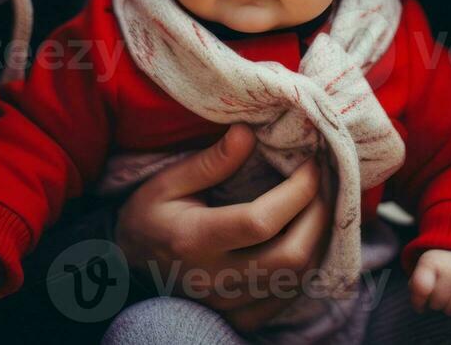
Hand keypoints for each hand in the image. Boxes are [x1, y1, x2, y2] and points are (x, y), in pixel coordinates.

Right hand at [114, 123, 333, 332]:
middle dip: (319, 216)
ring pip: (296, 280)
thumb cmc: (149, 217)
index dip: (297, 192)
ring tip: (318, 204)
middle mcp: (215, 279)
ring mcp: (229, 304)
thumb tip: (248, 133)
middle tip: (324, 183)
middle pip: (291, 257)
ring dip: (318, 239)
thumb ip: (211, 162)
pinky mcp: (239, 317)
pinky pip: (287, 298)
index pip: (261, 221)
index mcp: (195, 239)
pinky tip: (303, 237)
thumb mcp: (167, 181)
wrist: (126, 269)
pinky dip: (304, 266)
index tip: (311, 164)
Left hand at [409, 249, 450, 322]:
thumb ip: (416, 287)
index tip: (420, 303)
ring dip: (449, 308)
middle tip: (439, 293)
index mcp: (432, 261)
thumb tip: (420, 307)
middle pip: (436, 304)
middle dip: (435, 303)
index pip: (421, 288)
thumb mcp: (423, 270)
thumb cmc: (439, 268)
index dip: (417, 301)